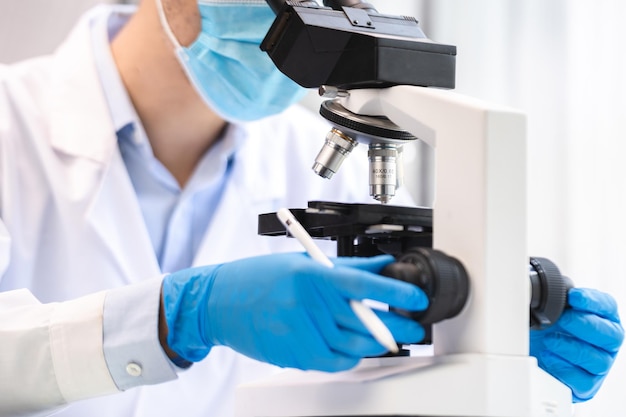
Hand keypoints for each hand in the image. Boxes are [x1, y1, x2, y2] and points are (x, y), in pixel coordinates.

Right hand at [161, 253, 427, 371]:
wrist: (220, 302)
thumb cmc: (259, 278)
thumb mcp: (302, 263)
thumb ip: (346, 267)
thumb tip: (380, 265)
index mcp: (310, 276)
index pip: (362, 284)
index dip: (394, 291)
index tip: (417, 298)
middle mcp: (305, 304)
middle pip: (363, 321)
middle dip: (396, 326)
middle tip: (413, 327)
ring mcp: (298, 332)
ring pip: (351, 346)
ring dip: (375, 344)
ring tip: (387, 338)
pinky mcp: (292, 354)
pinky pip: (331, 361)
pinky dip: (348, 357)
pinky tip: (354, 349)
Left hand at [530, 288, 623, 401]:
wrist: (531, 354)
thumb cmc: (544, 329)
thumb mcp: (548, 308)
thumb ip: (556, 295)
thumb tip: (553, 286)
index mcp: (601, 318)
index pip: (607, 307)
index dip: (593, 301)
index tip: (574, 297)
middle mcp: (605, 342)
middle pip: (611, 335)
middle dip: (585, 325)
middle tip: (563, 320)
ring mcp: (599, 365)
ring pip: (598, 360)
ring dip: (572, 348)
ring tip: (550, 341)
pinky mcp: (586, 386)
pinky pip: (583, 381)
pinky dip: (564, 369)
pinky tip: (549, 357)